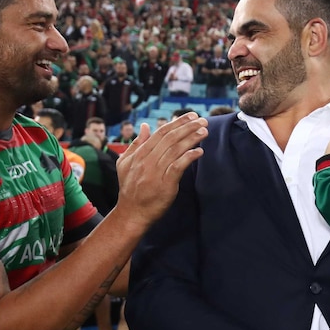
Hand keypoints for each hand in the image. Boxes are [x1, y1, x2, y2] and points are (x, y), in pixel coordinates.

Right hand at [114, 113, 206, 228]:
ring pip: (175, 150)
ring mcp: (156, 173)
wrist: (132, 213)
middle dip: (188, 127)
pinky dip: (189, 157)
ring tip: (204, 131)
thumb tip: (145, 126)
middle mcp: (147, 161)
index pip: (161, 133)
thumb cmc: (130, 188)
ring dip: (191, 139)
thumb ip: (136, 144)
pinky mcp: (165, 185)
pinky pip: (178, 167)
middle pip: (170, 139)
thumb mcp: (125, 163)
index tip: (190, 116)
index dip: (177, 123)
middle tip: (203, 121)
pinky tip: (199, 151)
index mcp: (140, 154)